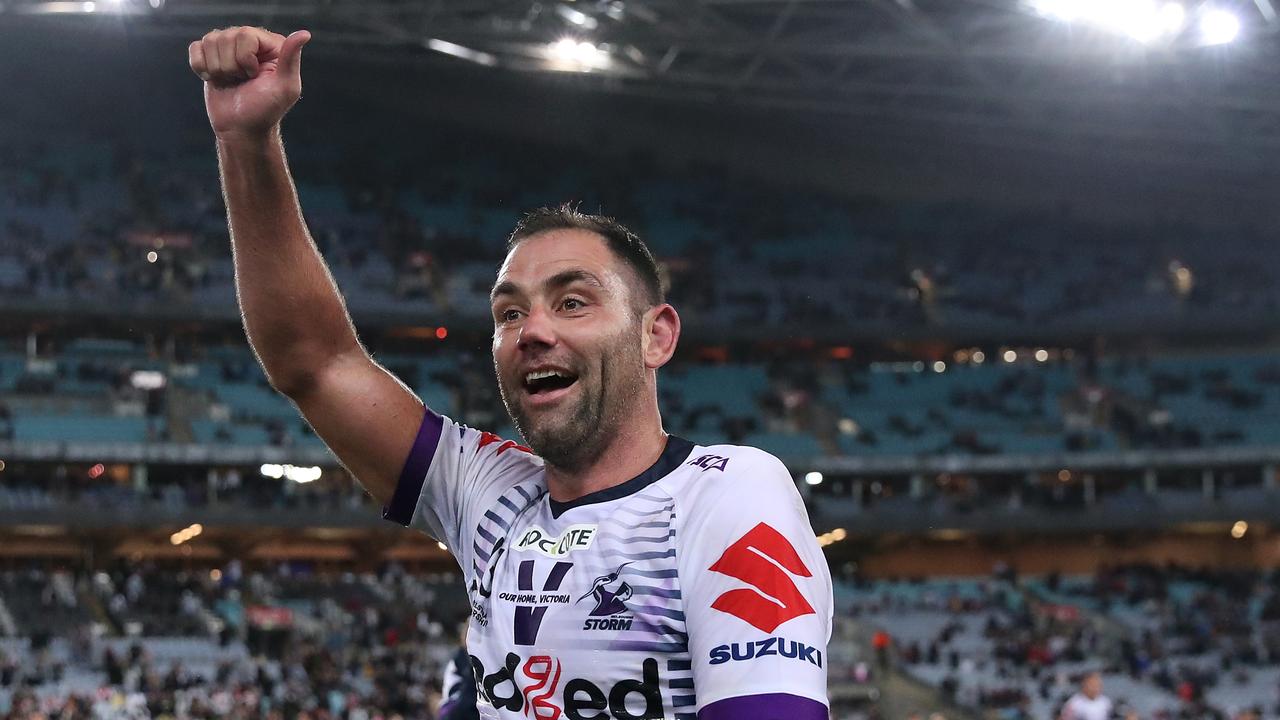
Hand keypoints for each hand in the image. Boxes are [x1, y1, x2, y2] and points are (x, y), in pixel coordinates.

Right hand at [189, 27, 310, 139]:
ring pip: (209, 41)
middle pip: (224, 37)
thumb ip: (291, 58)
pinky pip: (195, 48)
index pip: (245, 35)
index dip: (245, 59)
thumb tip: (305, 34)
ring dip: (217, 69)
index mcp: (270, 44)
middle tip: (242, 81)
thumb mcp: (285, 87)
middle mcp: (250, 40)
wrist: (242, 128)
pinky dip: (201, 67)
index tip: (254, 76)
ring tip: (231, 81)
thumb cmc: (265, 110)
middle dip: (231, 66)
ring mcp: (228, 47)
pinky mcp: (209, 56)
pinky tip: (214, 79)